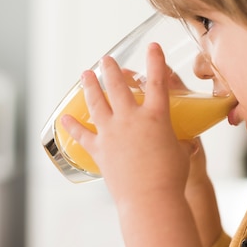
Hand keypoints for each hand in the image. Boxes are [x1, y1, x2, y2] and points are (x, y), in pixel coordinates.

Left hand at [61, 43, 191, 205]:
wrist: (150, 200)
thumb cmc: (171, 178)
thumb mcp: (180, 152)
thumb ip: (177, 141)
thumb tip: (180, 140)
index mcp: (156, 117)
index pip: (157, 81)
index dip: (156, 61)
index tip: (152, 47)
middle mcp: (131, 119)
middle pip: (118, 87)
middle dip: (112, 69)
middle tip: (107, 59)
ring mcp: (112, 133)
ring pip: (97, 103)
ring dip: (90, 87)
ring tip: (85, 74)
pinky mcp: (99, 150)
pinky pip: (82, 135)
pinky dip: (73, 126)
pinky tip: (65, 117)